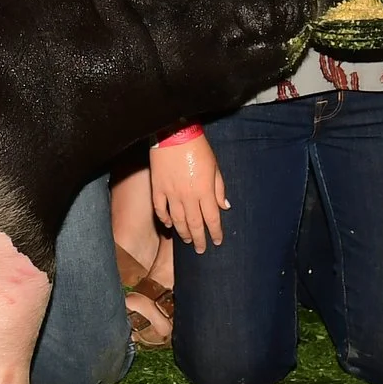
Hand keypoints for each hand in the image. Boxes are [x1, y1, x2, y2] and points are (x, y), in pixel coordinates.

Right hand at [149, 130, 228, 250]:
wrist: (174, 134)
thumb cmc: (198, 148)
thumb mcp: (215, 167)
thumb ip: (219, 188)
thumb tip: (224, 206)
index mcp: (205, 191)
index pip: (212, 219)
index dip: (215, 232)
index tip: (217, 241)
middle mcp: (188, 196)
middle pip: (195, 224)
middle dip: (199, 239)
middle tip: (201, 249)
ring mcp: (171, 193)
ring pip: (177, 220)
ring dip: (183, 232)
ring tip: (186, 240)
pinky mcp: (158, 188)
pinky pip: (160, 209)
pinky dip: (164, 219)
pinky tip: (168, 224)